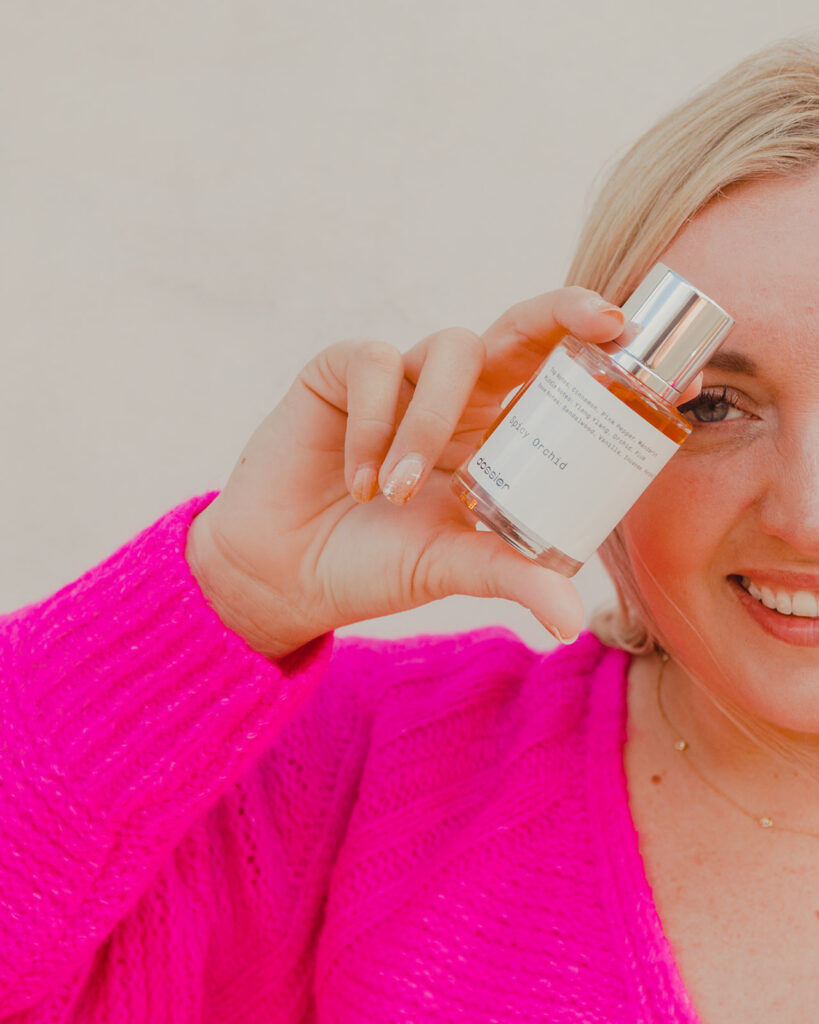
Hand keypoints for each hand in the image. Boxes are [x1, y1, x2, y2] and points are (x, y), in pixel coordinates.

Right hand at [186, 288, 637, 657]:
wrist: (282, 573)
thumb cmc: (375, 566)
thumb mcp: (451, 570)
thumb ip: (509, 579)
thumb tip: (574, 622)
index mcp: (493, 437)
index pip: (552, 377)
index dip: (593, 352)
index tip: (636, 340)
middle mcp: (456, 399)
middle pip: (518, 330)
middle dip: (561, 313)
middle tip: (601, 318)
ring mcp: (401, 381)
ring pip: (450, 350)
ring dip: (432, 422)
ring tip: (402, 494)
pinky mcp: (341, 373)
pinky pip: (374, 367)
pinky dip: (371, 427)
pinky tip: (356, 483)